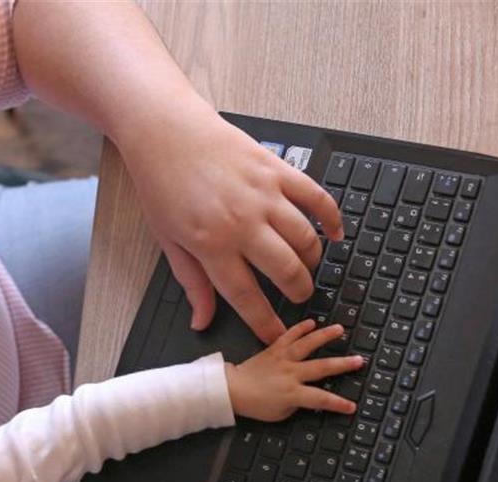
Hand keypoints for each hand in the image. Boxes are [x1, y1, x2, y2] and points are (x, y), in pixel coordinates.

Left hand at [117, 98, 342, 343]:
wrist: (166, 130)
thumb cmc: (162, 184)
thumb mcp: (168, 241)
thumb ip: (192, 282)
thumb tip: (201, 320)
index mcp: (212, 244)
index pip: (247, 297)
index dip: (266, 323)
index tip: (277, 336)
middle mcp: (242, 222)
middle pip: (287, 270)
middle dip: (299, 292)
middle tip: (299, 298)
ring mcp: (264, 194)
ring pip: (306, 239)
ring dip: (314, 260)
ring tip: (308, 269)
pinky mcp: (277, 169)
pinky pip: (317, 198)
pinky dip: (332, 218)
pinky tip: (335, 234)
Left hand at [224, 320, 363, 421]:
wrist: (233, 390)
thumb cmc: (256, 405)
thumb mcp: (281, 413)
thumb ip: (298, 404)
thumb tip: (310, 396)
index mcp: (293, 393)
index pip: (321, 399)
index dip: (338, 403)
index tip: (352, 406)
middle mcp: (291, 373)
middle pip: (321, 367)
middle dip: (342, 365)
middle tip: (359, 360)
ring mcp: (283, 359)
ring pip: (307, 345)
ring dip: (325, 336)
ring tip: (340, 329)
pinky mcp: (274, 350)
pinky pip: (288, 336)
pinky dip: (300, 328)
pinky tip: (312, 322)